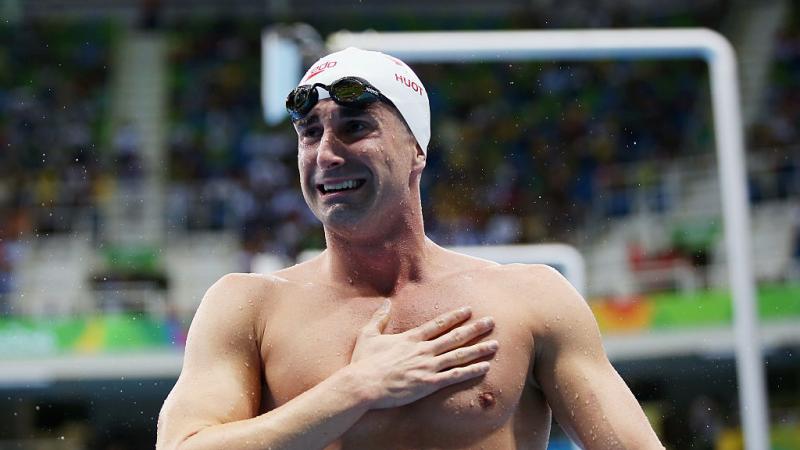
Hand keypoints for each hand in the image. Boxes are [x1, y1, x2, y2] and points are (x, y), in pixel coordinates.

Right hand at [349, 300, 497, 409]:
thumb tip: (385, 302)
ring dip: (479, 349)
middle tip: (492, 321)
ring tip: (495, 344)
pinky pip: (455, 376)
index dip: (455, 316)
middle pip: (455, 337)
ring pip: (459, 355)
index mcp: (411, 338)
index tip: (468, 310)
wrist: (363, 384)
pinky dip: (471, 371)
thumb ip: (379, 318)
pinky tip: (485, 367)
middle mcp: (423, 350)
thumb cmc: (363, 362)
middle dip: (475, 328)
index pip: (438, 324)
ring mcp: (428, 366)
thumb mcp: (368, 335)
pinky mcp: (429, 384)